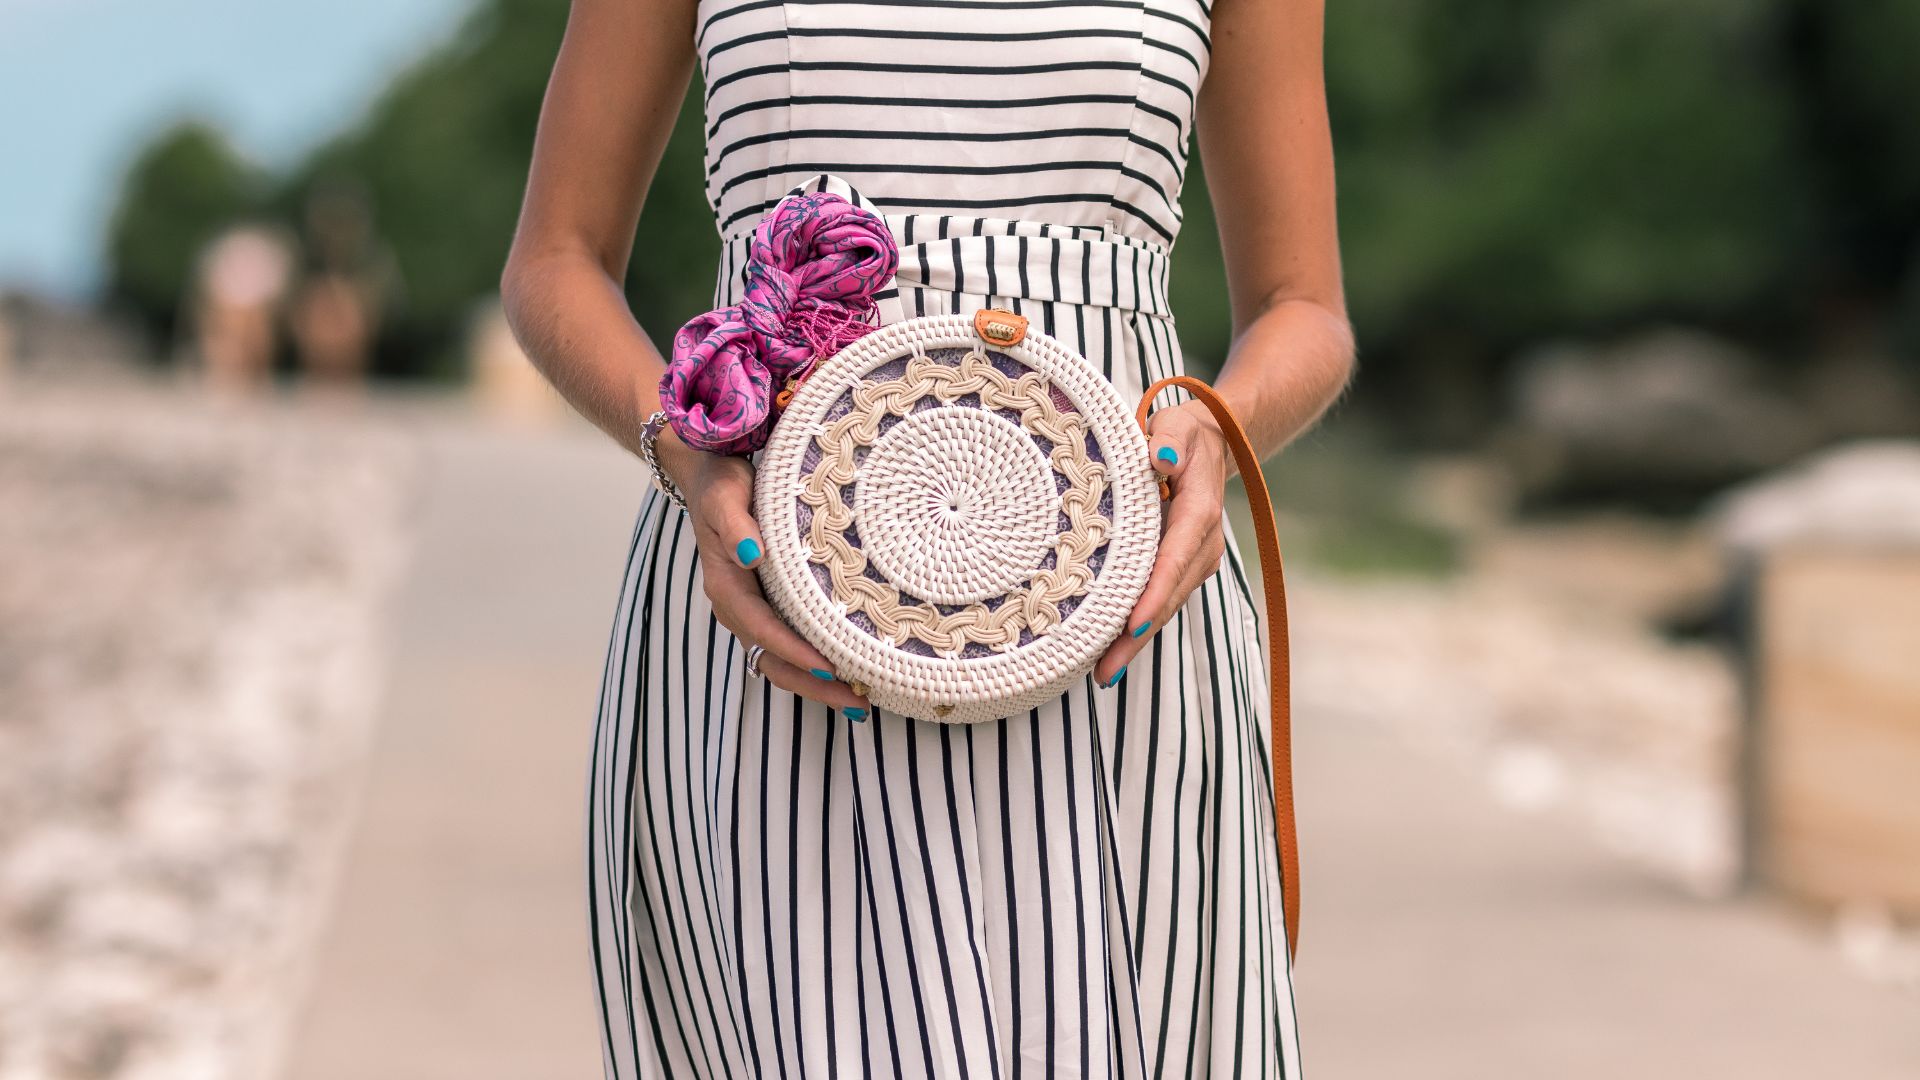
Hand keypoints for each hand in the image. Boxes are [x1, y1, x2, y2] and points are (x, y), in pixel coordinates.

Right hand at [657, 433, 871, 715]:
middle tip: (858, 704)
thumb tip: (752, 556)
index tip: (829, 668)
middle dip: (812, 684)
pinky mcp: (766, 608)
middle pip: (772, 659)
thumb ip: (736, 525)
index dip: (793, 651)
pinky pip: (786, 647)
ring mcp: (751, 611)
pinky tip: (846, 672)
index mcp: (726, 585)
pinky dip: (812, 665)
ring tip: (859, 701)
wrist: (709, 477)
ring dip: (815, 683)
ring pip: (779, 661)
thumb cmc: (722, 483)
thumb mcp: (724, 496)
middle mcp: (737, 607)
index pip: (761, 628)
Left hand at [1092, 401, 1230, 687]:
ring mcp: (1195, 560)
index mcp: (1199, 512)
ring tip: (1103, 674)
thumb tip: (1162, 459)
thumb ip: (1169, 439)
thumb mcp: (1178, 424)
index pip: (1175, 559)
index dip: (1154, 594)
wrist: (1212, 443)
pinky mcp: (1182, 567)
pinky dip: (1139, 627)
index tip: (1132, 625)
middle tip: (1105, 672)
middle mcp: (1202, 544)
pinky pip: (1160, 600)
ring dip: (1136, 642)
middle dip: (1138, 637)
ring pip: (1166, 606)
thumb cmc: (1184, 431)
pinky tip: (1112, 653)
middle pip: (1169, 596)